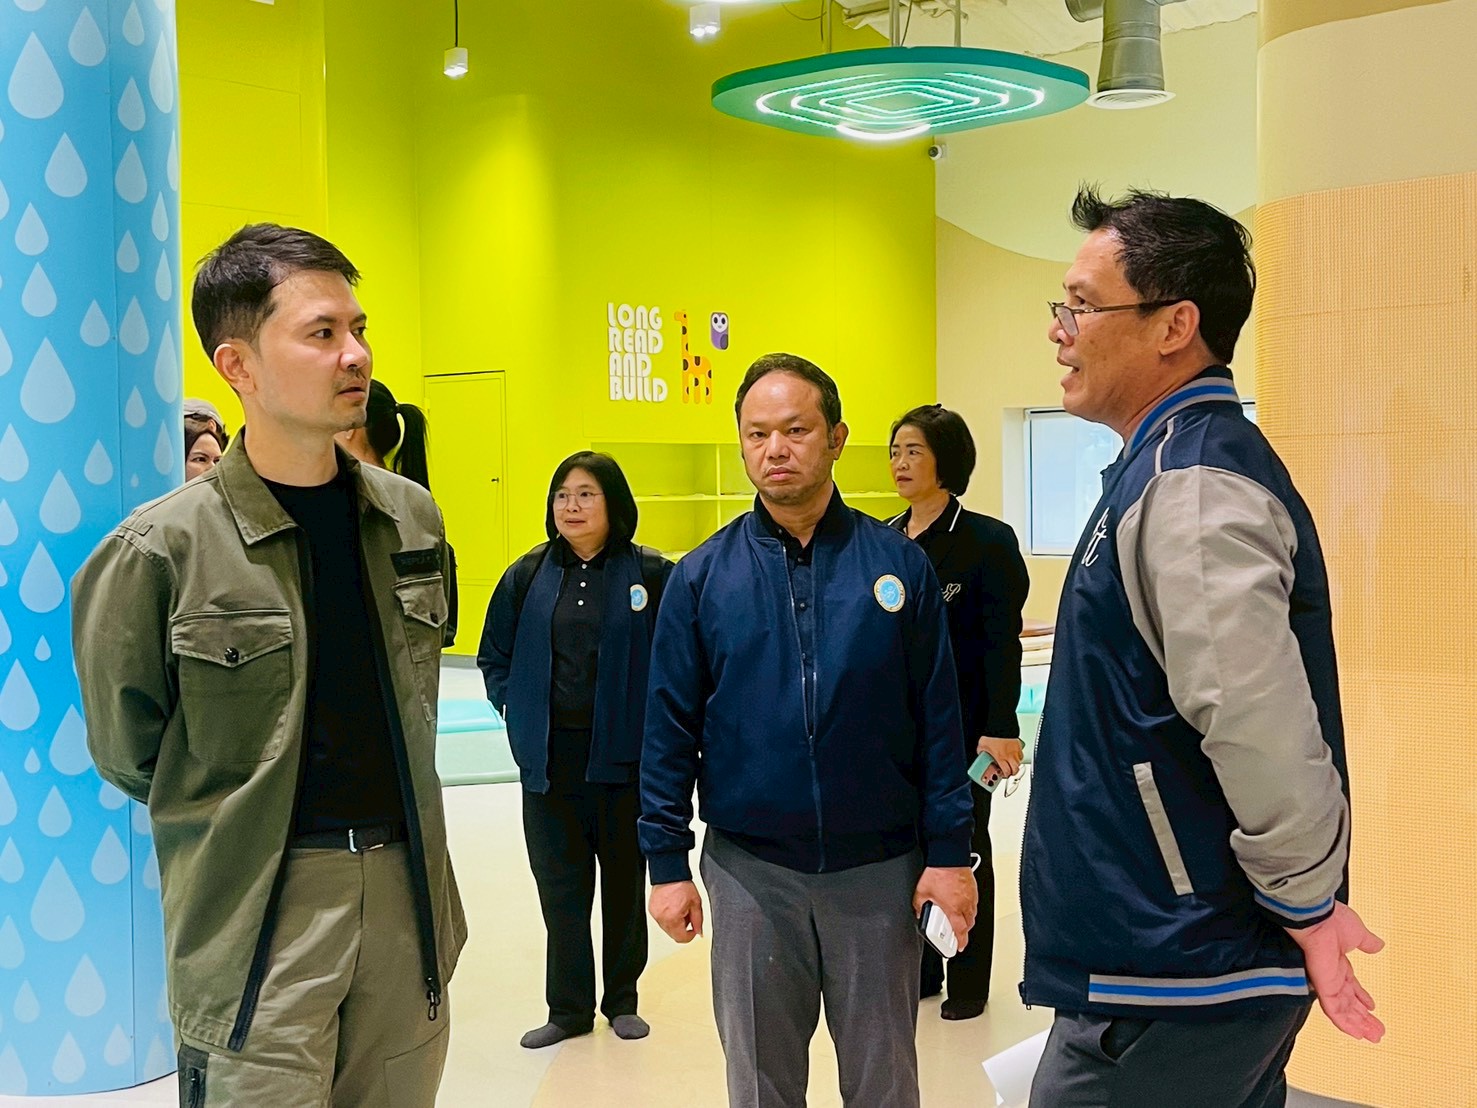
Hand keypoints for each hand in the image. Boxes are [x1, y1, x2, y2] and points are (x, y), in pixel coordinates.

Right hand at [649, 880, 704, 943]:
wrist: (670, 873)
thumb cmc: (682, 885)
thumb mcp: (696, 903)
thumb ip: (698, 920)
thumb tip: (699, 931)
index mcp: (672, 918)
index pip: (681, 938)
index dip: (690, 936)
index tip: (693, 930)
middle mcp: (661, 918)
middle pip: (673, 935)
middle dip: (682, 929)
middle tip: (687, 915)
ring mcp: (655, 915)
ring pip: (667, 928)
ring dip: (675, 923)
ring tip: (679, 909)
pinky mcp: (651, 910)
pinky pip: (661, 920)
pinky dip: (667, 917)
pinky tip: (672, 907)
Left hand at [913, 866, 977, 951]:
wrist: (949, 857)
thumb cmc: (938, 872)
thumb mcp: (921, 891)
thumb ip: (919, 905)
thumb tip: (919, 911)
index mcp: (953, 909)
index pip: (959, 932)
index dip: (960, 942)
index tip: (959, 947)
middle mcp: (964, 904)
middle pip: (968, 925)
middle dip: (963, 932)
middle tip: (957, 934)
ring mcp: (970, 896)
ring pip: (972, 914)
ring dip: (967, 919)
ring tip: (958, 919)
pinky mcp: (973, 888)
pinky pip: (973, 902)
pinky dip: (969, 907)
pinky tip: (961, 903)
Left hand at [977, 736, 1023, 778]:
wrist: (1000, 724)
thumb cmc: (991, 734)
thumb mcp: (982, 745)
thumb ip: (982, 752)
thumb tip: (980, 754)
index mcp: (1000, 757)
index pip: (1007, 772)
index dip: (1005, 775)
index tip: (1002, 774)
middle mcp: (1010, 755)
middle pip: (1016, 770)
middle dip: (1012, 772)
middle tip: (1008, 772)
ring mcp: (1015, 750)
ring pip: (1019, 762)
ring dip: (1015, 764)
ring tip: (1010, 764)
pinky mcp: (1019, 744)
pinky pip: (1021, 753)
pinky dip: (1018, 756)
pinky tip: (1013, 754)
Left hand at [1285, 901, 1384, 1042]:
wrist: (1316, 917)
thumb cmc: (1331, 919)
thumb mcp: (1357, 934)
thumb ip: (1367, 943)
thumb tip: (1378, 945)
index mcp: (1338, 962)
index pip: (1351, 986)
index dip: (1361, 998)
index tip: (1371, 1007)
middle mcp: (1332, 975)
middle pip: (1349, 1002)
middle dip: (1363, 1017)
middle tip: (1376, 1031)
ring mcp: (1327, 982)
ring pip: (1344, 1010)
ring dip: (1359, 1025)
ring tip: (1373, 1037)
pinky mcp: (1323, 987)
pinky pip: (1334, 1011)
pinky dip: (1345, 1024)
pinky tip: (1357, 1034)